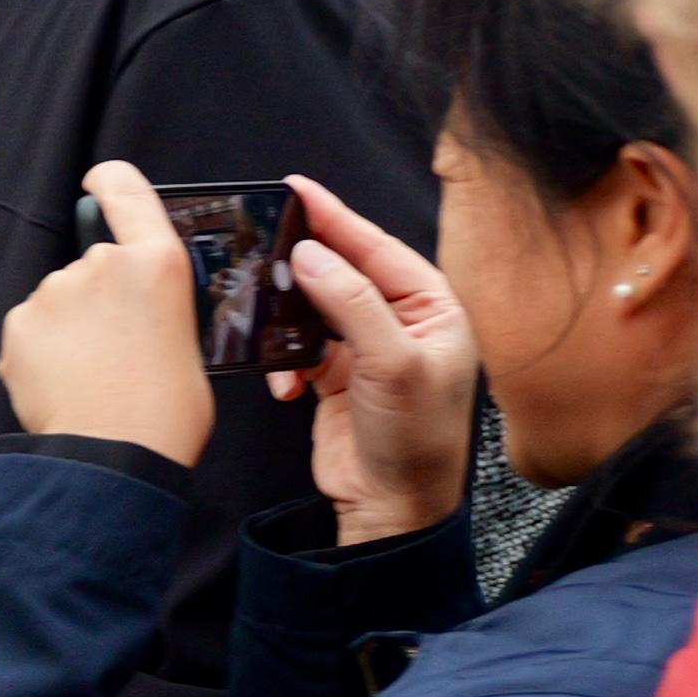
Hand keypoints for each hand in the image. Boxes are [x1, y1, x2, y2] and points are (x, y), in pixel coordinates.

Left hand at [0, 163, 211, 465]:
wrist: (115, 455)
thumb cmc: (164, 411)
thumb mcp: (186, 340)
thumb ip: (154, 306)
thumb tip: (133, 314)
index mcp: (158, 264)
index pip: (127, 194)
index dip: (110, 182)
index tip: (99, 181)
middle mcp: (103, 264)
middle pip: (92, 267)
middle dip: (96, 300)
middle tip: (115, 350)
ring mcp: (56, 291)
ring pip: (58, 302)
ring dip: (68, 329)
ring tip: (91, 376)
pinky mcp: (20, 322)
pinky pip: (30, 331)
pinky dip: (40, 353)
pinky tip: (63, 384)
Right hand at [273, 177, 476, 543]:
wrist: (391, 506)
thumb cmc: (415, 440)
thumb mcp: (392, 365)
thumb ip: (353, 304)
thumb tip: (310, 256)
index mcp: (433, 309)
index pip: (379, 248)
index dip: (337, 218)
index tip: (298, 190)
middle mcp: (402, 322)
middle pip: (344, 271)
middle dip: (303, 263)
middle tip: (264, 239)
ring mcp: (366, 349)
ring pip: (315, 307)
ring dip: (288, 317)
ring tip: (266, 316)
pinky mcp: (336, 377)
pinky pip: (299, 349)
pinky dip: (284, 361)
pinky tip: (284, 384)